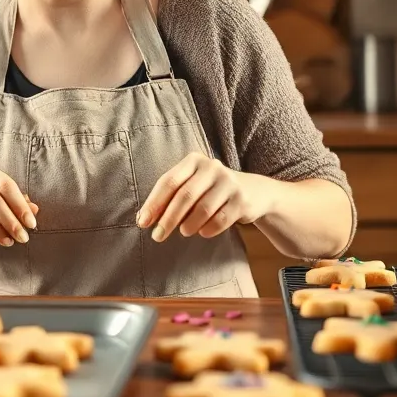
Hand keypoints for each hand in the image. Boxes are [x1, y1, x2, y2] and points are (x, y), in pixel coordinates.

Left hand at [136, 153, 262, 242]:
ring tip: (184, 232)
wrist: (254, 192)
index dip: (154, 203)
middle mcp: (212, 167)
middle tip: (157, 236)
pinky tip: (203, 232)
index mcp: (194, 161)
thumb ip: (169, 197)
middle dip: (168, 219)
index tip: (143, 222)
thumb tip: (143, 219)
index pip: (169, 182)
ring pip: (203, 209)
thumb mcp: (192, 185)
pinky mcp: (242, 200)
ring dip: (188, 225)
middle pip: (184, 196)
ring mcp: (229, 183)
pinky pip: (220, 220)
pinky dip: (208, 230)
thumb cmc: (211, 190)